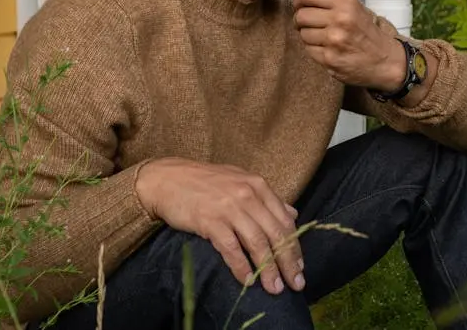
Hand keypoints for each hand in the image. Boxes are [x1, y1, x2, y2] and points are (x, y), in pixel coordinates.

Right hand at [135, 158, 304, 295]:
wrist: (167, 178)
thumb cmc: (204, 182)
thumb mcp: (240, 181)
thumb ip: (267, 199)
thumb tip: (292, 214)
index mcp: (258, 185)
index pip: (285, 220)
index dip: (295, 246)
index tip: (300, 266)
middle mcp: (247, 195)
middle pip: (276, 233)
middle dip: (288, 262)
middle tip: (296, 283)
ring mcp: (229, 207)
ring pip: (257, 243)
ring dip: (268, 269)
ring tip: (275, 288)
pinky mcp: (209, 220)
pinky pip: (231, 248)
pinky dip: (241, 267)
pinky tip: (247, 281)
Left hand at [292, 0, 405, 91]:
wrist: (383, 59)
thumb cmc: (365, 30)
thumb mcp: (353, 5)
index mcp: (346, 4)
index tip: (301, 4)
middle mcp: (340, 20)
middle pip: (301, 15)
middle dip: (300, 19)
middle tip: (308, 22)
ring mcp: (334, 41)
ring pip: (303, 33)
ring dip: (307, 35)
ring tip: (320, 36)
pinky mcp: (329, 59)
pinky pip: (308, 49)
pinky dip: (313, 48)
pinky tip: (325, 47)